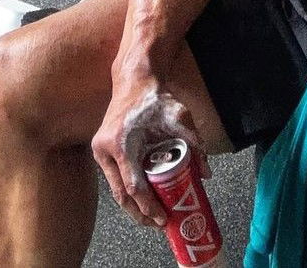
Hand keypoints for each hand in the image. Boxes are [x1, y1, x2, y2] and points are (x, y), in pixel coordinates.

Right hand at [91, 68, 211, 227]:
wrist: (134, 82)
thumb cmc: (154, 99)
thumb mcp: (179, 118)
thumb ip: (194, 144)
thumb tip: (206, 173)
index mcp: (121, 144)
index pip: (134, 186)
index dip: (148, 207)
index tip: (162, 218)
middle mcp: (105, 151)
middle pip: (121, 195)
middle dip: (140, 214)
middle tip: (158, 225)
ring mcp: (100, 152)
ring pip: (116, 189)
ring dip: (133, 205)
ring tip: (152, 217)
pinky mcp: (102, 151)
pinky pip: (115, 178)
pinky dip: (129, 191)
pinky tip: (143, 199)